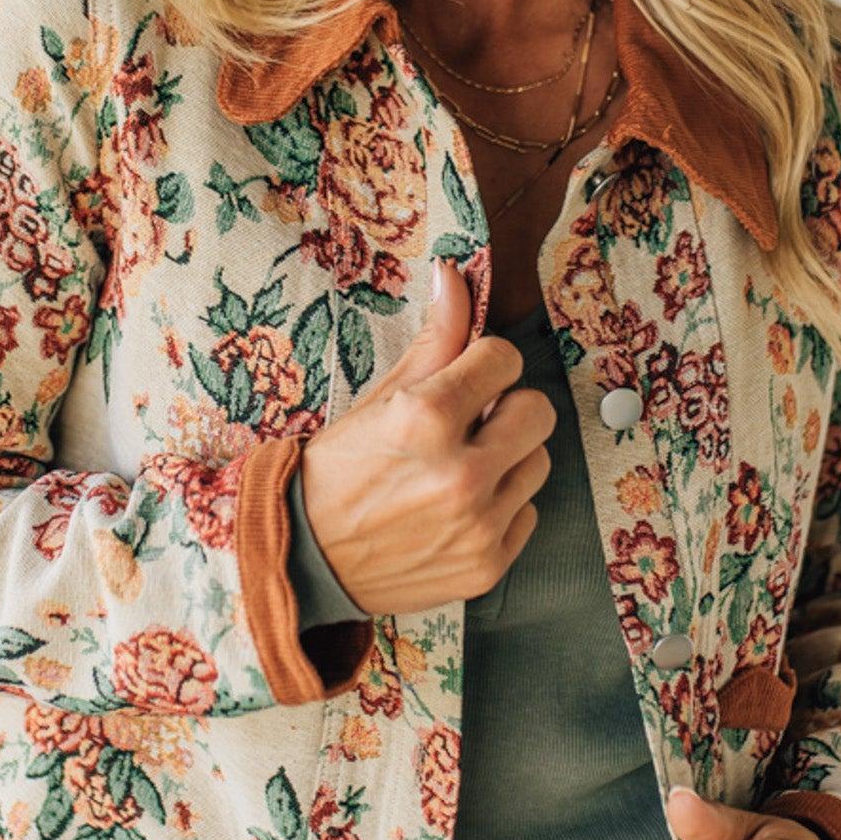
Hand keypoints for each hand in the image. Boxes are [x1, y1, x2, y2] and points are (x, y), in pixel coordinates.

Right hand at [297, 257, 555, 618]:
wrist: (304, 560)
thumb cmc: (337, 472)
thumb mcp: (380, 398)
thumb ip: (434, 339)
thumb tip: (454, 273)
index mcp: (426, 418)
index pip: (504, 359)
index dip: (484, 365)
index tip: (465, 379)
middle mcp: (459, 475)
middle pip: (537, 411)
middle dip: (505, 408)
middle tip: (469, 423)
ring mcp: (478, 526)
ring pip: (537, 462)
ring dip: (506, 458)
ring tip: (460, 467)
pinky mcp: (487, 566)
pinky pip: (526, 513)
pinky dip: (500, 507)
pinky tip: (459, 509)